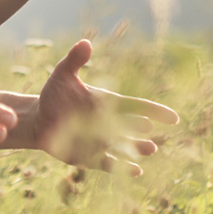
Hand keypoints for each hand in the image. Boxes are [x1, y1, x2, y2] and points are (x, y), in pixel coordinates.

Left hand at [34, 39, 178, 173]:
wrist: (39, 119)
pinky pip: (109, 164)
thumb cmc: (54, 95)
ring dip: (136, 148)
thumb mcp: (63, 76)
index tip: (173, 118)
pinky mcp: (89, 157)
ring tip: (150, 149)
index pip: (136, 106)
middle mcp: (108, 123)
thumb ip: (75, 61)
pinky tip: (136, 171)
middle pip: (131, 127)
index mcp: (108, 103)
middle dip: (140, 128)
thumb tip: (85, 42)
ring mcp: (101, 141)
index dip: (154, 111)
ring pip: (124, 146)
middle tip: (149, 130)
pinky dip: (121, 167)